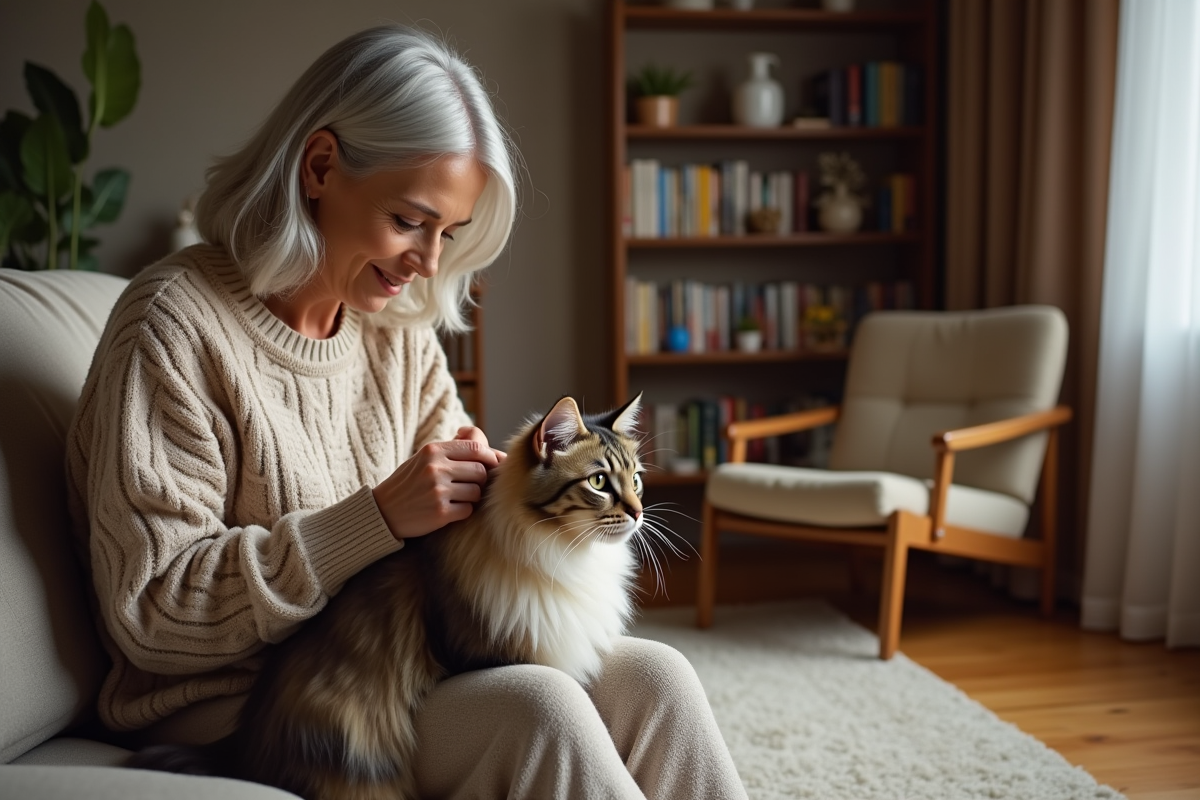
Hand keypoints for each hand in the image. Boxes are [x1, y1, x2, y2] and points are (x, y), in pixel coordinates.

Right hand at [372, 427, 505, 539]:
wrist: (382, 511)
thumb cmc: (409, 482)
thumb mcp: (425, 458)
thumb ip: (454, 448)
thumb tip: (488, 445)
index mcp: (432, 450)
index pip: (476, 448)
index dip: (490, 456)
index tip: (493, 464)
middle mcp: (435, 468)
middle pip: (480, 471)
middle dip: (480, 479)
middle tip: (470, 485)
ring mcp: (437, 490)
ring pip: (476, 491)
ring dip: (472, 497)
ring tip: (457, 498)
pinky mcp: (440, 512)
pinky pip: (468, 510)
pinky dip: (463, 511)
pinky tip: (450, 510)